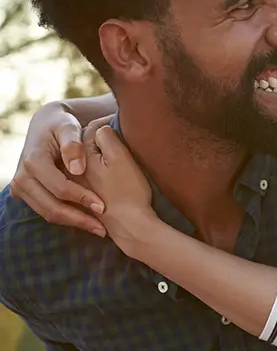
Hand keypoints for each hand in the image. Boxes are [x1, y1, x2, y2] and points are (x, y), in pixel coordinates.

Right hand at [10, 103, 109, 236]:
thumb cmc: (62, 125)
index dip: (81, 198)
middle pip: (51, 207)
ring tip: (99, 228)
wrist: (45, 125)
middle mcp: (22, 177)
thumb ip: (74, 144)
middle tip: (103, 229)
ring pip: (48, 213)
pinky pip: (46, 211)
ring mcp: (21, 188)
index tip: (103, 206)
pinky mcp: (25, 194)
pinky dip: (67, 218)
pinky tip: (87, 220)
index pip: (59, 187)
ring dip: (73, 223)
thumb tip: (77, 169)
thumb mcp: (69, 127)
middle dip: (78, 219)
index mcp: (34, 161)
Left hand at [82, 121, 156, 252]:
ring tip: (115, 157)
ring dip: (96, 156)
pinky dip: (94, 173)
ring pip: (85, 161)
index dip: (108, 125)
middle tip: (120, 140)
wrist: (130, 225)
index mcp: (81, 157)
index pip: (91, 130)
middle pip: (85, 145)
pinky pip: (85, 177)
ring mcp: (77, 185)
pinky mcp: (84, 196)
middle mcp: (73, 170)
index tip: (124, 126)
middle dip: (100, 140)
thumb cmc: (128, 190)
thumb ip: (106, 137)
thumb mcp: (120, 157)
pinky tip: (107, 177)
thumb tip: (99, 128)